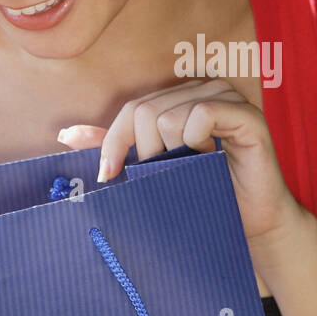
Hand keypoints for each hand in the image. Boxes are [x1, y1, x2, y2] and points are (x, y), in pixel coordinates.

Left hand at [57, 78, 303, 243]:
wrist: (250, 226)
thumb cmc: (203, 196)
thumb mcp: (152, 170)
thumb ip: (116, 147)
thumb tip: (66, 134)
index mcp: (182, 97)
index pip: (133, 109)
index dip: (115, 142)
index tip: (109, 177)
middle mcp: (205, 90)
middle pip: (146, 111)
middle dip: (145, 154)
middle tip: (161, 180)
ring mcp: (229, 99)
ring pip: (169, 115)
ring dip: (171, 153)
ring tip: (189, 171)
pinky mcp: (248, 116)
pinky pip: (203, 116)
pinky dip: (196, 142)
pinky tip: (208, 160)